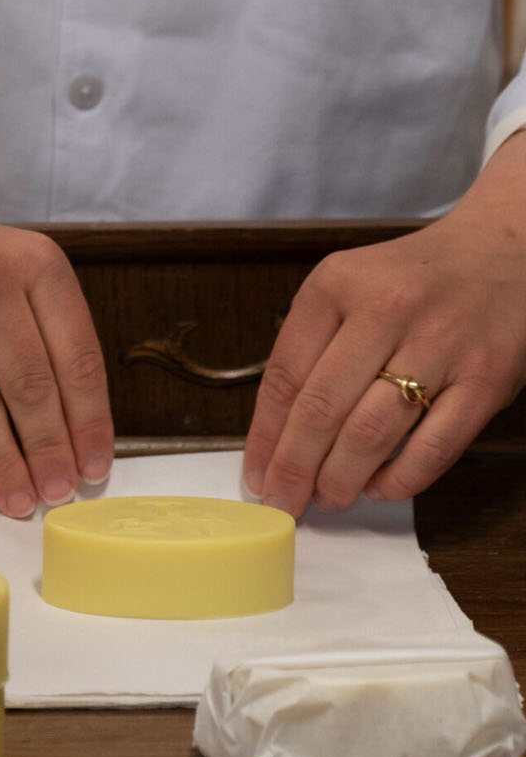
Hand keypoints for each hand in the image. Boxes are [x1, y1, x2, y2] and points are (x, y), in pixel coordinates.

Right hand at [0, 208, 112, 516]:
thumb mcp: (16, 278)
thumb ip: (46, 338)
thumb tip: (72, 437)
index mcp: (35, 262)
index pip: (77, 356)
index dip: (89, 421)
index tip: (95, 468)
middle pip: (30, 385)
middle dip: (48, 451)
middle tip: (57, 493)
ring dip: (3, 463)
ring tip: (17, 499)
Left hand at [243, 138, 525, 516]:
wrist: (500, 253)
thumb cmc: (408, 281)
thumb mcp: (346, 289)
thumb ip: (311, 348)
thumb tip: (277, 434)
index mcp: (335, 286)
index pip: (286, 374)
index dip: (266, 435)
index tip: (256, 474)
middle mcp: (384, 310)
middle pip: (322, 409)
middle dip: (295, 469)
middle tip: (284, 503)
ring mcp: (440, 344)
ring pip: (373, 432)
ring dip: (343, 479)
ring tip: (328, 499)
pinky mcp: (487, 377)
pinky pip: (435, 444)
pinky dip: (402, 477)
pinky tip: (381, 488)